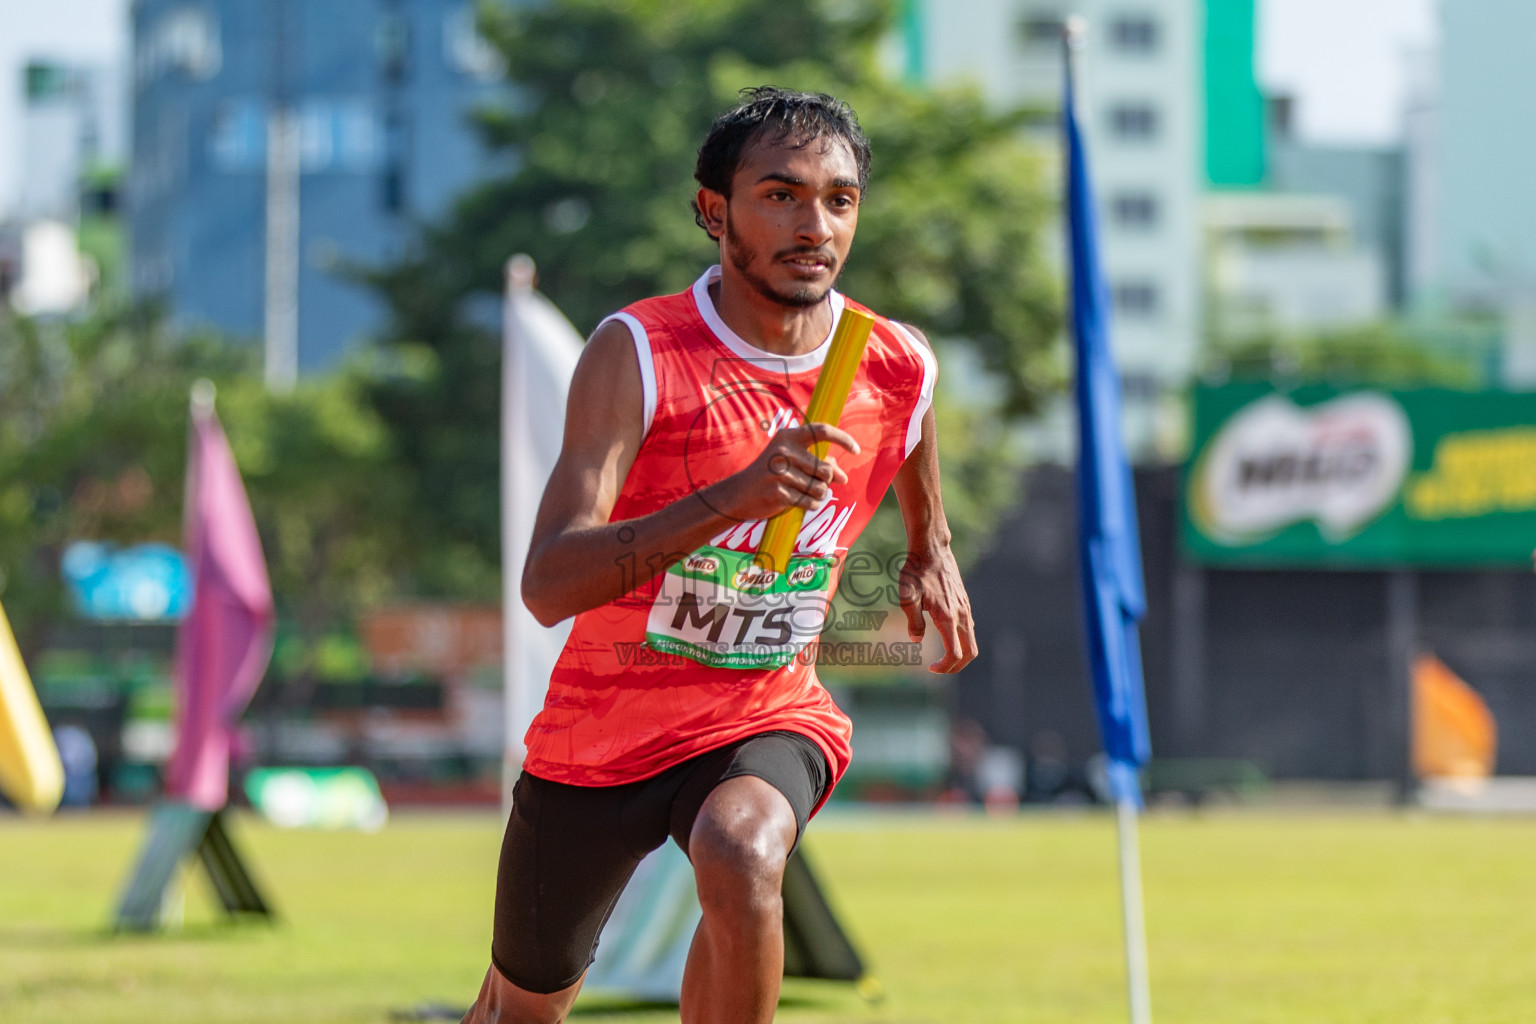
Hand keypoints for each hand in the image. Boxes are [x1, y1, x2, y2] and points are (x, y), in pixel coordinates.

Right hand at [706, 422, 858, 521]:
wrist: (738, 494)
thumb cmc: (770, 474)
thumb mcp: (790, 460)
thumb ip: (816, 461)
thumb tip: (842, 475)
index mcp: (787, 437)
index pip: (821, 431)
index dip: (843, 439)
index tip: (856, 450)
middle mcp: (783, 452)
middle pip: (826, 469)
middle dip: (827, 480)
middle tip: (816, 484)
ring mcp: (780, 473)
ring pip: (821, 489)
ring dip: (818, 495)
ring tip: (802, 493)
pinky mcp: (779, 493)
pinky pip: (811, 503)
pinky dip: (810, 505)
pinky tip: (796, 502)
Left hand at [898, 546, 978, 672]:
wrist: (932, 549)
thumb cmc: (916, 572)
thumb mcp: (907, 597)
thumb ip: (913, 622)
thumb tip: (916, 641)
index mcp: (948, 617)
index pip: (954, 653)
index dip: (944, 666)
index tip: (930, 668)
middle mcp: (961, 615)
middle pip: (971, 652)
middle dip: (957, 666)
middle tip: (939, 669)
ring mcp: (966, 608)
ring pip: (972, 640)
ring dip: (960, 653)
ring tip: (941, 656)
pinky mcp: (965, 602)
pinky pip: (969, 628)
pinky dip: (962, 640)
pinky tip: (945, 635)